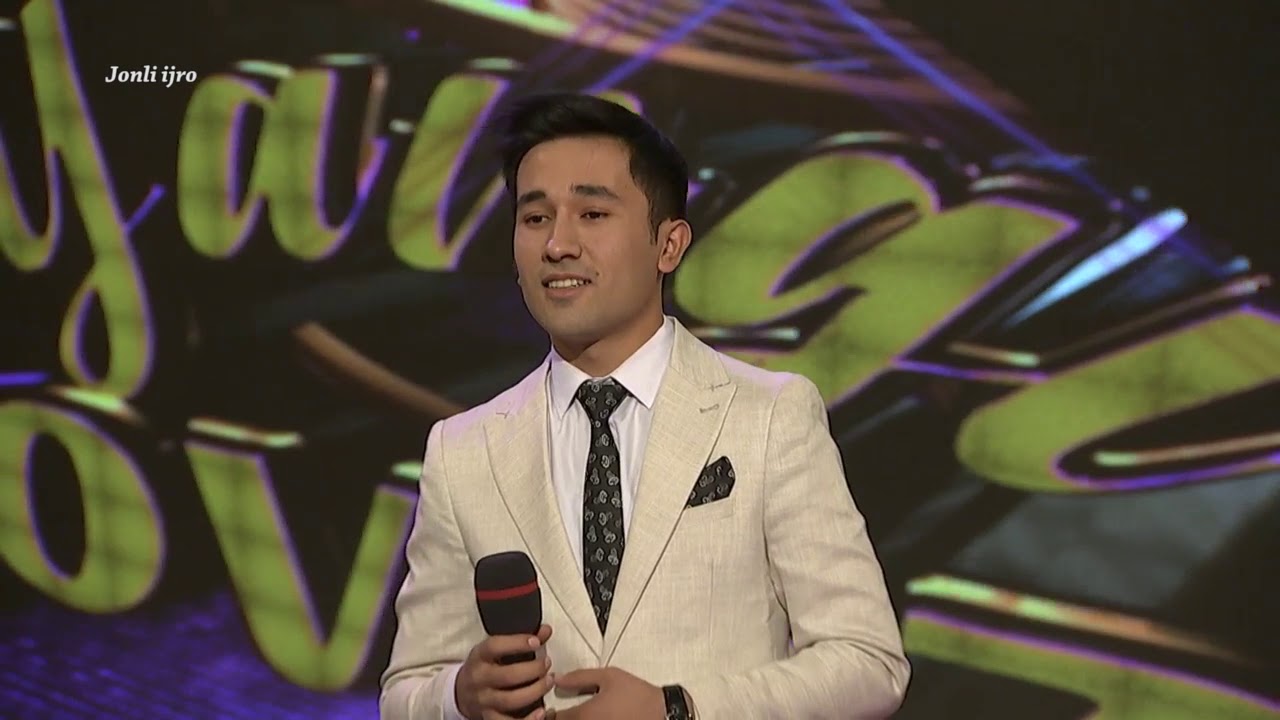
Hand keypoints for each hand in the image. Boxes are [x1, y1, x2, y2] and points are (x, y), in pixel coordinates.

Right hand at [456, 624, 554, 719]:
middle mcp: (479, 679)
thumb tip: (546, 630)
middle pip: (507, 676)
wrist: (461, 693)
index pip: (494, 647)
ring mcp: (484, 701)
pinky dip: (528, 719)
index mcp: (479, 657)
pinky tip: (542, 711)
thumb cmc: (485, 667)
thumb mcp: (495, 650)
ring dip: (535, 691)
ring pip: (510, 700)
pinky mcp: (488, 718)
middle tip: (547, 664)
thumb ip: (520, 640)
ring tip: (549, 682)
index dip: (517, 643)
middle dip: (532, 670)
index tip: (536, 641)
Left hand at [548, 667, 664, 719]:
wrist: (663, 714)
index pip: (553, 719)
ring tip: (580, 716)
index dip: (548, 714)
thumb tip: (557, 679)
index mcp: (583, 715)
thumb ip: (580, 678)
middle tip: (560, 714)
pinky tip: (594, 719)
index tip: (550, 709)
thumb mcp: (609, 677)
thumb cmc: (635, 693)